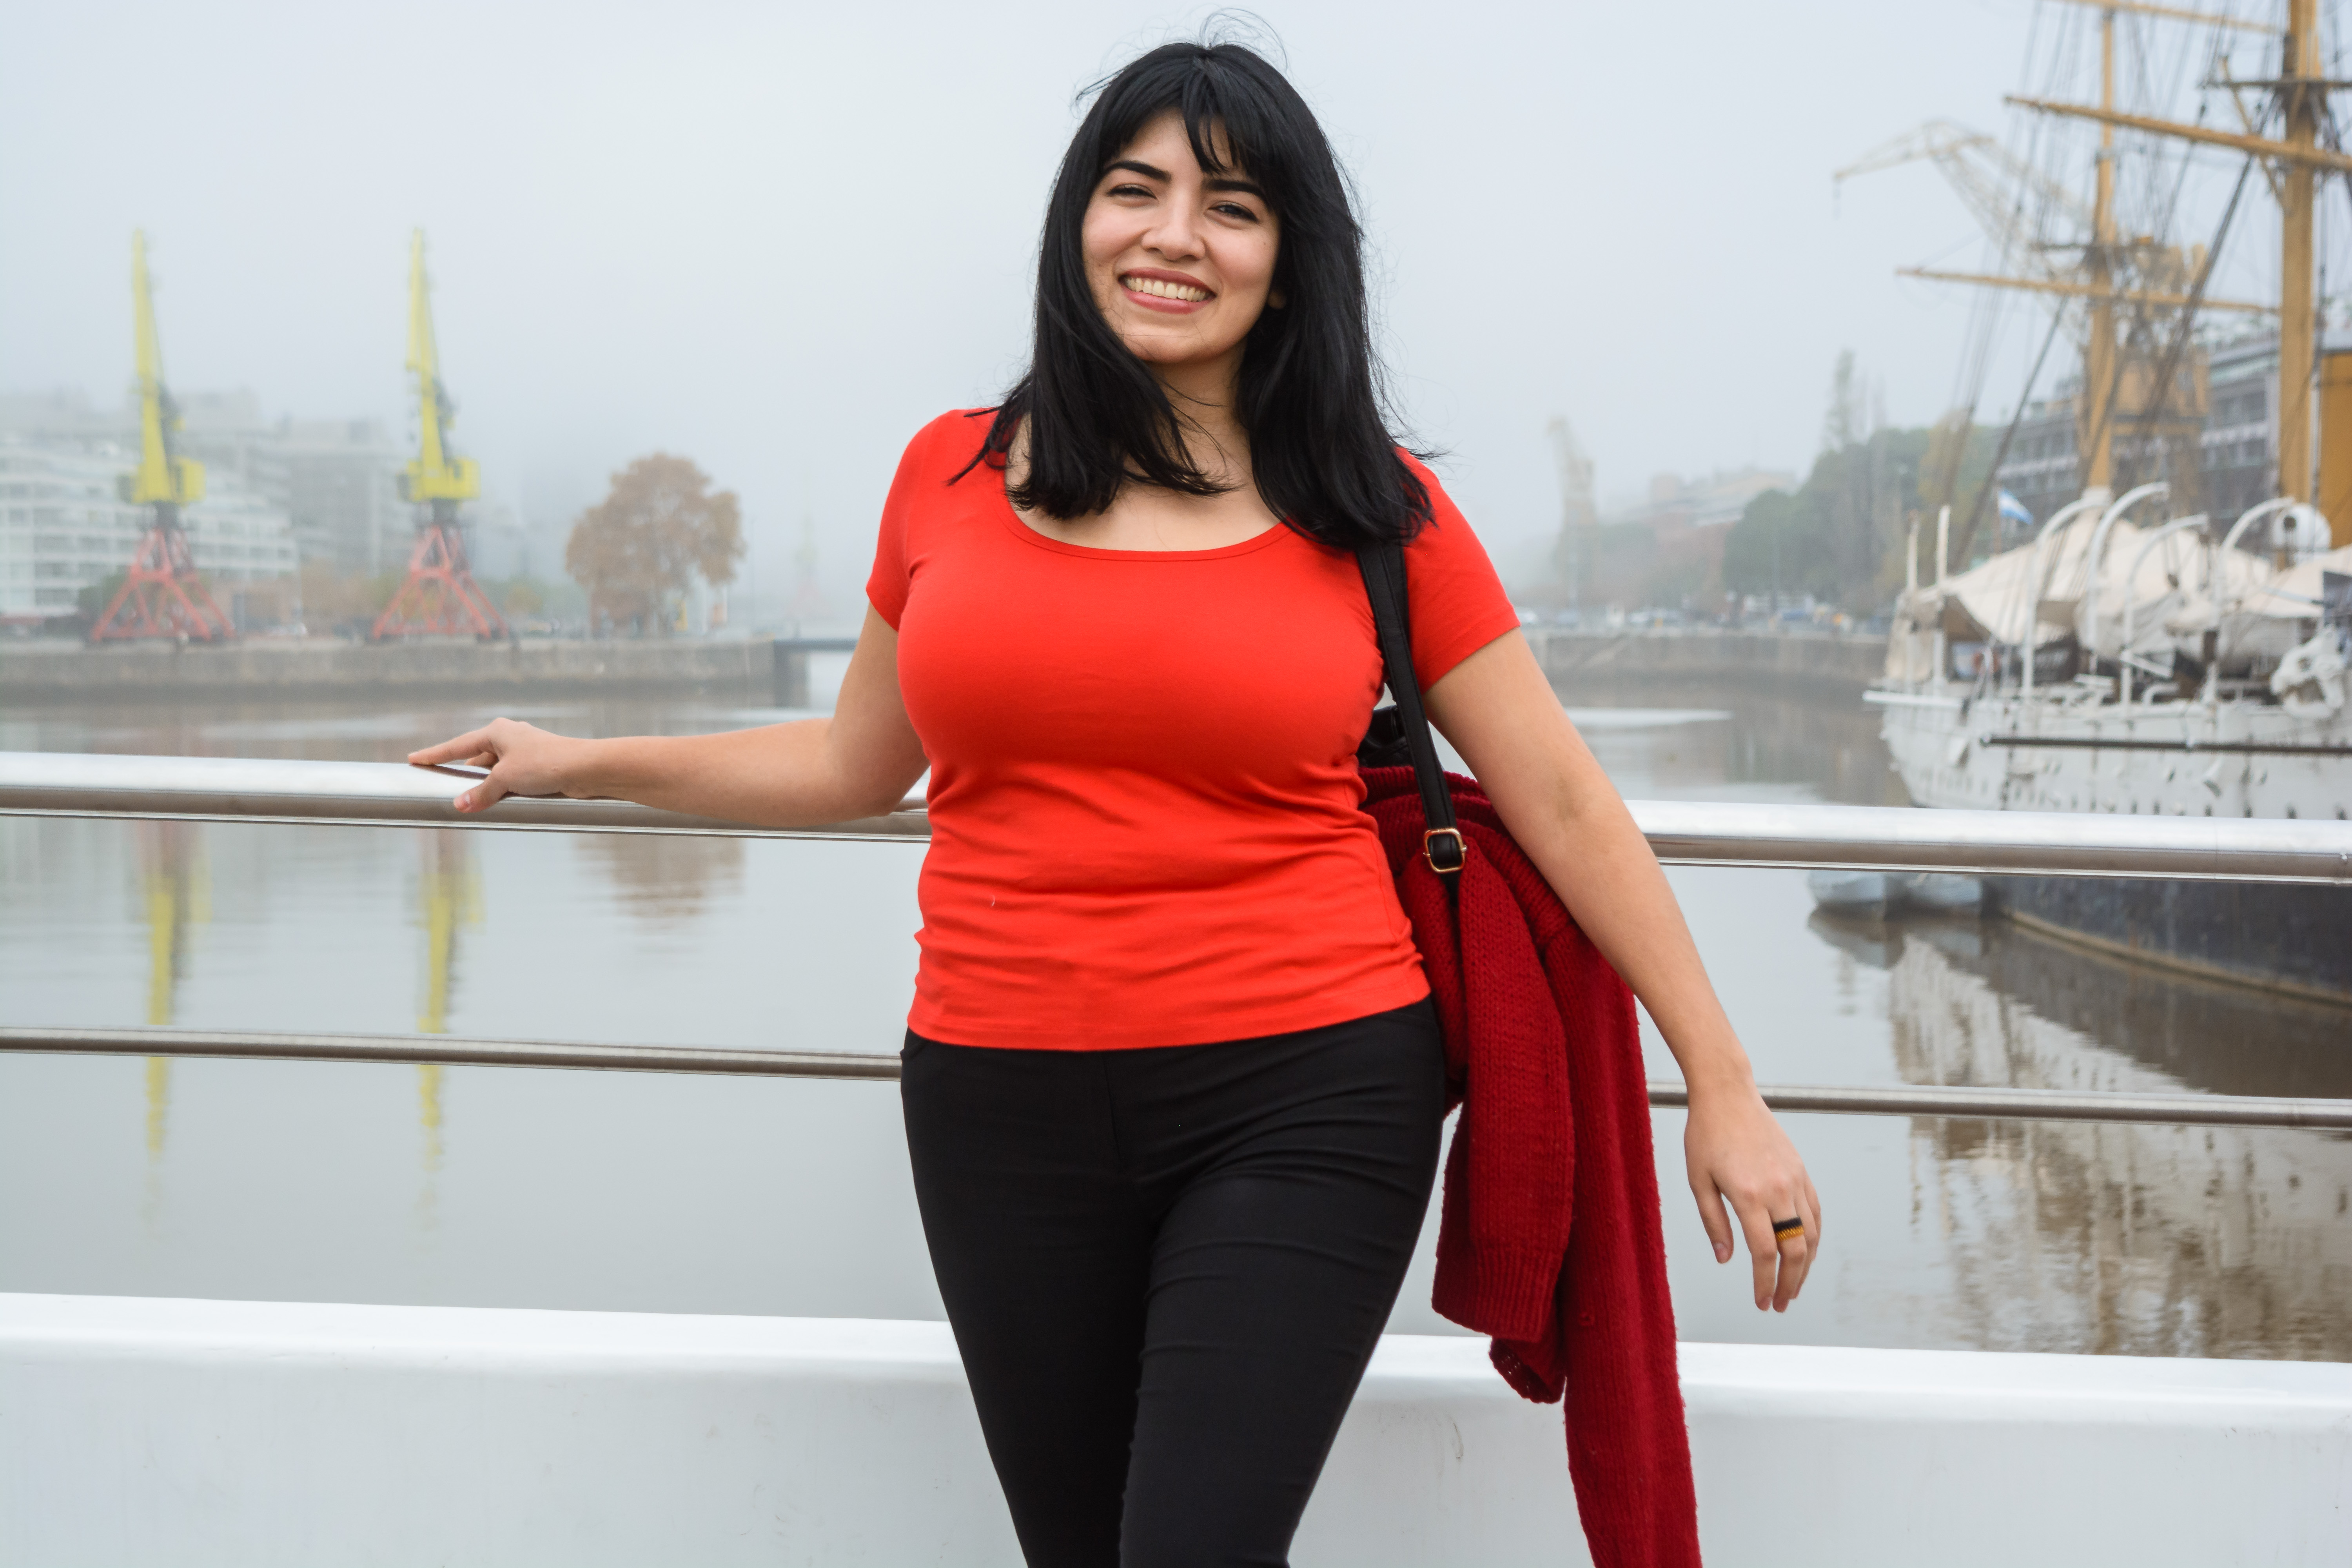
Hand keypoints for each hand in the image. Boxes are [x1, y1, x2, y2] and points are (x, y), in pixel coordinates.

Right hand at [408, 718, 593, 811]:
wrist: (585, 768)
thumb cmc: (546, 764)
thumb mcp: (505, 779)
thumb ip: (481, 793)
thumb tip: (460, 805)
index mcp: (497, 731)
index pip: (457, 745)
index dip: (435, 754)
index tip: (415, 758)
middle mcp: (509, 737)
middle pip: (476, 757)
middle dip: (462, 772)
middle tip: (442, 783)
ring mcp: (524, 750)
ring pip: (494, 769)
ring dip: (485, 783)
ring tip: (471, 799)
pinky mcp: (537, 764)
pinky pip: (510, 776)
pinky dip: (502, 787)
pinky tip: (499, 799)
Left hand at [1685, 1082, 1820, 1312]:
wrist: (1728, 1093)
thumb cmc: (1705, 1134)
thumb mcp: (1698, 1180)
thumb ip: (1713, 1222)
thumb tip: (1726, 1260)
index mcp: (1748, 1194)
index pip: (1764, 1252)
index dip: (1765, 1283)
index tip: (1762, 1302)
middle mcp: (1777, 1188)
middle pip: (1795, 1250)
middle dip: (1790, 1284)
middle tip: (1780, 1304)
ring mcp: (1794, 1179)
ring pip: (1811, 1235)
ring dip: (1804, 1266)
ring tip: (1793, 1286)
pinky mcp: (1801, 1171)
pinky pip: (1815, 1213)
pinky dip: (1813, 1238)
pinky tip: (1804, 1253)